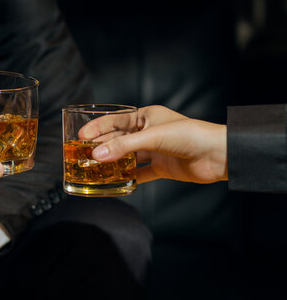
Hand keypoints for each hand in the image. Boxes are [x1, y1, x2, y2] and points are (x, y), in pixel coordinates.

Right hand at [84, 105, 227, 183]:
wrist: (219, 155)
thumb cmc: (190, 136)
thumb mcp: (153, 137)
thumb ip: (124, 147)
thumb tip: (96, 156)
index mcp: (147, 116)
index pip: (116, 121)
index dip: (97, 128)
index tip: (80, 136)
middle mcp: (149, 132)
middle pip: (119, 140)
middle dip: (101, 147)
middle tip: (82, 156)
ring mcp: (155, 151)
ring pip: (127, 157)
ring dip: (112, 163)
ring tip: (93, 170)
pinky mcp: (161, 168)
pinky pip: (139, 173)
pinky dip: (127, 178)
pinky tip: (115, 183)